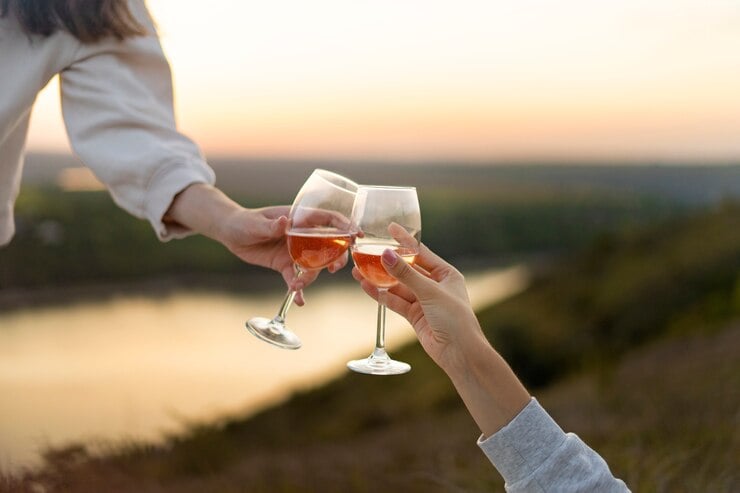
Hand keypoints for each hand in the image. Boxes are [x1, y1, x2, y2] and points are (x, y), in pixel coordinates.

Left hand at [219, 206, 347, 304]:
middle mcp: (302, 236)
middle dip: (336, 257)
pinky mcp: (285, 265)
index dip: (345, 226)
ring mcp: (295, 251)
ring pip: (314, 265)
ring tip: (298, 287)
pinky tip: (299, 301)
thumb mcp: (255, 223)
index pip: (328, 220)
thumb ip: (271, 225)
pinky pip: (296, 278)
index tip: (357, 235)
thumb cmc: (244, 220)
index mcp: (299, 219)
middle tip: (334, 268)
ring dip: (311, 277)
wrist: (229, 233)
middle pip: (329, 246)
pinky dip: (298, 290)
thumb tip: (284, 222)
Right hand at [353, 224, 530, 435]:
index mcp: (446, 274)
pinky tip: (366, 287)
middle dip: (386, 262)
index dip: (404, 241)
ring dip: (379, 279)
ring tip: (358, 270)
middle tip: (367, 252)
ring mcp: (423, 301)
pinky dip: (381, 295)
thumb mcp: (430, 292)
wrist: (459, 353)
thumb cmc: (454, 319)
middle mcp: (435, 285)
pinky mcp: (414, 315)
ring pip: (397, 286)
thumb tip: (385, 254)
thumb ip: (405, 274)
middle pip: (406, 270)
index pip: (421, 253)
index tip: (390, 228)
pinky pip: (395, 301)